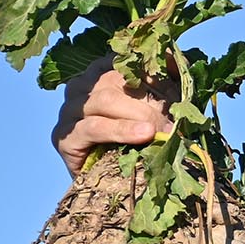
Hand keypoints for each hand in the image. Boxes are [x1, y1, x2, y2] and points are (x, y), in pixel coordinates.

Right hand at [51, 60, 175, 176]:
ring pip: (105, 100)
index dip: (155, 68)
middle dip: (152, 98)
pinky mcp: (63, 136)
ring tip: (163, 129)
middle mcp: (82, 86)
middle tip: (176, 119)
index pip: (127, 59)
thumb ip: (169, 85)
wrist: (115, 184)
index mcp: (102, 72)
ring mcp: (69, 109)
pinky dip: (122, 130)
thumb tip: (181, 63)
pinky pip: (94, 127)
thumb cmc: (140, 142)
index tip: (180, 78)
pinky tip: (144, 134)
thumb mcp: (159, 109)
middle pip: (118, 80)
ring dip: (140, 114)